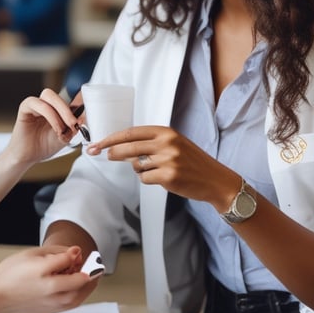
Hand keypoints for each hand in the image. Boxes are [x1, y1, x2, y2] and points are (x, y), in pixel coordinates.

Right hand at [0, 245, 95, 312]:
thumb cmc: (8, 275)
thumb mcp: (31, 254)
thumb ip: (55, 253)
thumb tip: (73, 253)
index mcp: (45, 274)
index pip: (70, 262)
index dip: (77, 254)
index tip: (77, 251)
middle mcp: (51, 292)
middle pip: (80, 283)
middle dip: (90, 273)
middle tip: (94, 265)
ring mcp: (51, 305)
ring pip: (78, 298)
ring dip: (87, 287)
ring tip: (91, 277)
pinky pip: (70, 305)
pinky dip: (78, 295)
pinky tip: (76, 288)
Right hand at [4, 88, 84, 164]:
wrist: (28, 157)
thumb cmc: (44, 146)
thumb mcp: (66, 136)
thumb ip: (74, 126)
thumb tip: (85, 117)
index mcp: (55, 108)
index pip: (68, 96)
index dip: (79, 97)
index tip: (90, 103)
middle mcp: (45, 103)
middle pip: (58, 95)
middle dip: (69, 109)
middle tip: (74, 123)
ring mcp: (35, 103)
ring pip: (50, 96)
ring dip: (61, 112)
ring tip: (65, 129)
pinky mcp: (25, 107)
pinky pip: (39, 105)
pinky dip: (51, 116)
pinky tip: (56, 129)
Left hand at [85, 125, 240, 209]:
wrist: (215, 180)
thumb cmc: (192, 162)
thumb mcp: (173, 145)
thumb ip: (149, 145)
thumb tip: (120, 150)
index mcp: (166, 132)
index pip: (131, 132)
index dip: (112, 138)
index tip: (98, 143)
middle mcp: (166, 143)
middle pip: (128, 147)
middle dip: (112, 152)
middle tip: (103, 155)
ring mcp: (168, 159)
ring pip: (137, 166)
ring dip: (141, 170)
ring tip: (157, 171)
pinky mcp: (169, 176)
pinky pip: (145, 179)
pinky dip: (149, 180)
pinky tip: (163, 179)